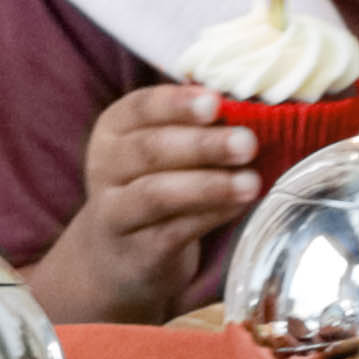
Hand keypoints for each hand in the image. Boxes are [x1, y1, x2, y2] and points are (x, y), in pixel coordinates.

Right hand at [33, 84, 257, 324]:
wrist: (118, 256)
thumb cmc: (153, 184)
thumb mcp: (160, 149)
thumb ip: (196, 126)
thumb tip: (253, 109)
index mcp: (113, 130)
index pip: (140, 108)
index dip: (177, 103)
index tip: (215, 101)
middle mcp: (105, 168)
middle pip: (150, 150)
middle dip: (203, 145)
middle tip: (247, 142)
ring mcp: (116, 212)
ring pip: (158, 194)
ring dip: (209, 186)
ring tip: (251, 181)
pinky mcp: (137, 252)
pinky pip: (173, 231)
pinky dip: (211, 216)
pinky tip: (239, 206)